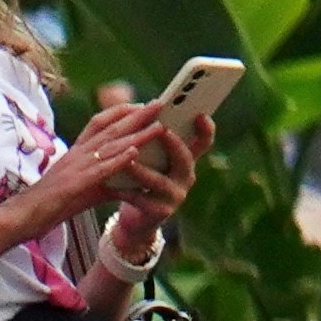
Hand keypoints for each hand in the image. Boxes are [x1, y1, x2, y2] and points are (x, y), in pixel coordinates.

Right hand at [27, 99, 175, 234]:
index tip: (140, 104)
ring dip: (135, 135)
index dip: (120, 111)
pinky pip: (99, 169)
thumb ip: (106, 178)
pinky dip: (117, 160)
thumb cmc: (53, 201)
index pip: (99, 123)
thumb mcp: (83, 185)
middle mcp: (77, 154)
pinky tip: (134, 153)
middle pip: (110, 129)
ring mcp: (76, 167)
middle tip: (159, 104)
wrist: (23, 215)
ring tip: (158, 126)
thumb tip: (130, 180)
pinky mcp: (75, 184)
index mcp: (77, 151)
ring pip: (109, 146)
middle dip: (136, 116)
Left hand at [115, 101, 214, 239]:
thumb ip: (147, 134)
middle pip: (185, 159)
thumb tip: (136, 103)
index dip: (206, 129)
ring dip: (144, 171)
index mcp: (185, 159)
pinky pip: (142, 200)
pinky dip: (127, 192)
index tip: (200, 114)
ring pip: (160, 181)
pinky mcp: (159, 212)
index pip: (202, 142)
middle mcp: (185, 177)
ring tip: (129, 160)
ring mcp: (175, 196)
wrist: (137, 217)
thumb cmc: (141, 179)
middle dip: (174, 145)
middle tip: (162, 130)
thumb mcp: (151, 157)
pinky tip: (114, 186)